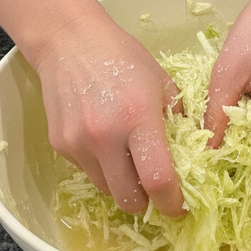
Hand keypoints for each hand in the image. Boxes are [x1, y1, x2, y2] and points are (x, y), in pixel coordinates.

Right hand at [34, 10, 185, 216]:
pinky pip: (87, 171)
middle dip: (144, 202)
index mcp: (138, 118)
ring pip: (106, 188)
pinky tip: (102, 140)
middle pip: (128, 199)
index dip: (171, 202)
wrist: (69, 43)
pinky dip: (100, 166)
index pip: (157, 179)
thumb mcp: (161, 83)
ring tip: (125, 158)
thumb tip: (190, 158)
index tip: (178, 207)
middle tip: (152, 191)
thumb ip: (177, 122)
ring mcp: (78, 144)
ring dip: (121, 184)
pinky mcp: (60, 146)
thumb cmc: (122, 57)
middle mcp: (105, 136)